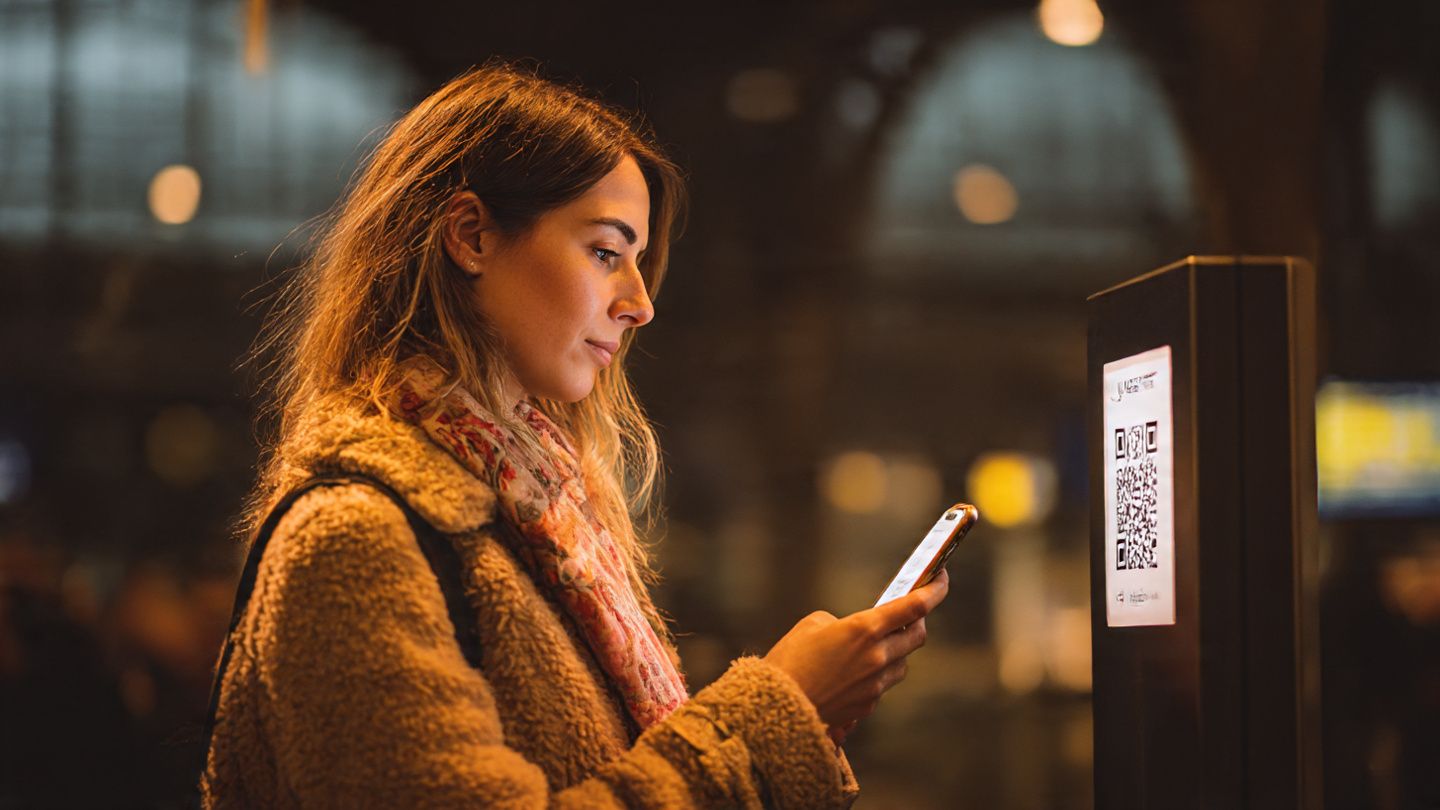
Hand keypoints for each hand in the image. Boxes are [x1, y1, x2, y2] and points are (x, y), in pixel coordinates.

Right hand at [762, 569, 948, 730]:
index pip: (915, 606)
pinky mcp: (867, 705)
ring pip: (902, 663)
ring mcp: (875, 684)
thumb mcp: (813, 624)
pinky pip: (882, 684)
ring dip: (895, 651)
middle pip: (917, 636)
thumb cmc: (789, 659)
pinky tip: (852, 672)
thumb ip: (845, 623)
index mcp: (864, 629)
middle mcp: (877, 657)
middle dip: (917, 622)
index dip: (935, 589)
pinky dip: (876, 674)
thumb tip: (857, 634)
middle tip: (908, 613)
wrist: (775, 707)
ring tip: (873, 645)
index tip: (942, 577)